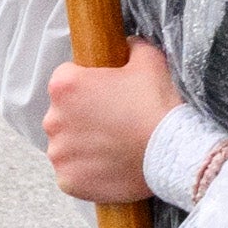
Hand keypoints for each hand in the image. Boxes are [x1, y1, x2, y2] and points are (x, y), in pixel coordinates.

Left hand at [34, 55, 181, 206]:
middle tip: (115, 121)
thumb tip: (126, 46)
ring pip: (67, 145)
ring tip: (116, 146)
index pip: (66, 78)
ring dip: (84, 144)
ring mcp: (59, 153)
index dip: (89, 83)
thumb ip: (131, 47)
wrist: (173, 154)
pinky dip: (87, 171)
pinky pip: (72, 172)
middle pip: (63, 113)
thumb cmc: (158, 105)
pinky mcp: (67, 180)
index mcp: (65, 86)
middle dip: (84, 116)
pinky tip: (111, 166)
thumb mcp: (150, 60)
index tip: (108, 93)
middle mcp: (53, 119)